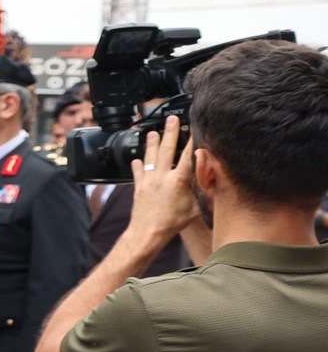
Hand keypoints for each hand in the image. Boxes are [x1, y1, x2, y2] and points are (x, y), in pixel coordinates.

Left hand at [125, 116, 201, 243]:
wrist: (148, 232)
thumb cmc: (172, 223)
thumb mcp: (196, 208)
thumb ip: (203, 192)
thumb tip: (214, 182)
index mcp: (178, 180)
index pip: (187, 155)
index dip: (192, 141)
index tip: (194, 128)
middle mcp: (162, 176)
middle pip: (167, 149)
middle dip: (170, 132)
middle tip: (172, 120)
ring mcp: (148, 180)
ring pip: (150, 157)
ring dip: (152, 143)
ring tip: (153, 132)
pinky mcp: (138, 187)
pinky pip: (138, 172)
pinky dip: (138, 165)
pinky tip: (137, 159)